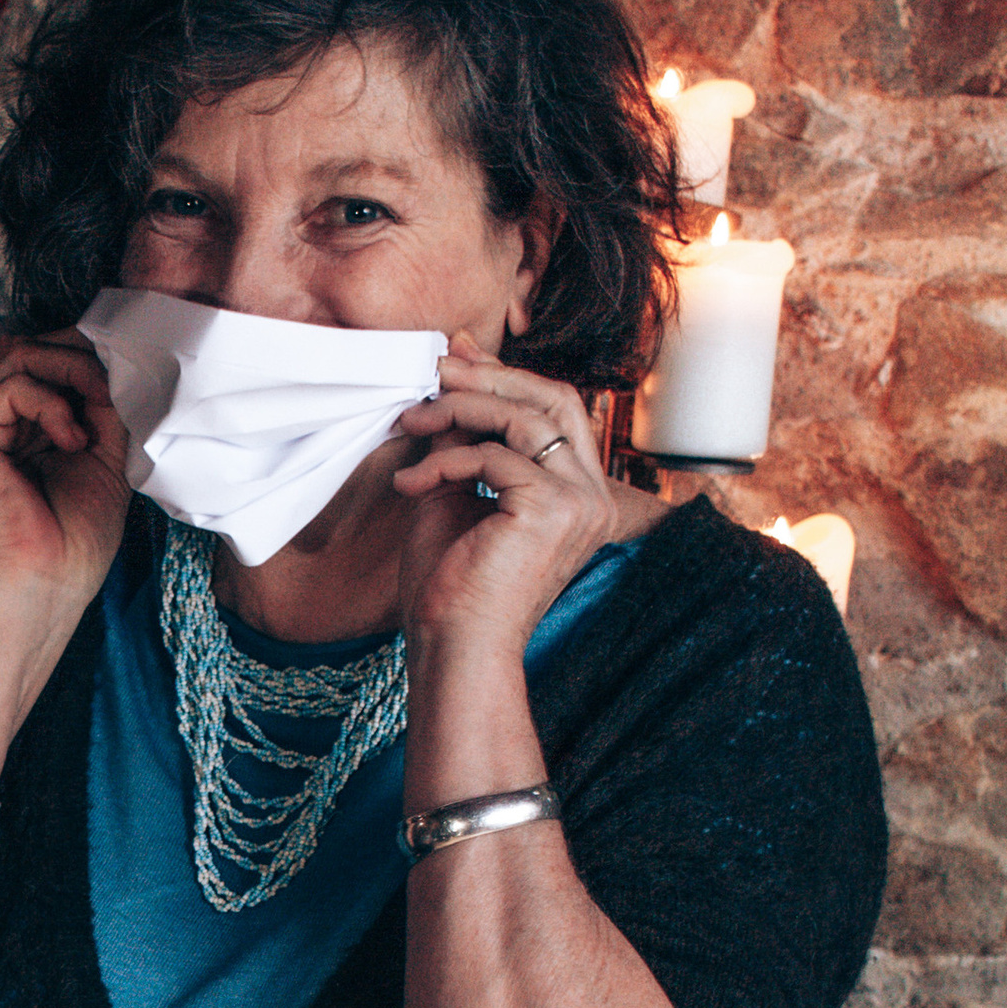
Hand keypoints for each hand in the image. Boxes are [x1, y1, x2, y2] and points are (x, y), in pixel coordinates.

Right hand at [0, 333, 132, 666]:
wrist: (45, 587)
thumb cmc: (73, 545)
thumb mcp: (109, 457)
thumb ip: (107, 406)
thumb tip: (118, 358)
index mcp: (27, 432)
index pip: (53, 366)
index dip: (92, 359)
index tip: (133, 371)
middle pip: (37, 352)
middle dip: (86, 359)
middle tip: (121, 382)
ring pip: (24, 356)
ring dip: (75, 373)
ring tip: (101, 409)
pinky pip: (13, 384)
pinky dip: (53, 403)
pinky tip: (72, 440)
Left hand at [389, 349, 633, 656]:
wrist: (452, 650)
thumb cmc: (451, 589)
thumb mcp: (455, 496)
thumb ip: (464, 443)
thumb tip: (454, 381)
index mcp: (581, 495)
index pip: (554, 412)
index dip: (506, 377)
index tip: (456, 357)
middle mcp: (595, 497)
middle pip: (553, 399)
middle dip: (489, 376)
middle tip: (435, 368)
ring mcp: (583, 502)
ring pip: (525, 417)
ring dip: (460, 408)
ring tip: (412, 422)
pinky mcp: (554, 509)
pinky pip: (493, 455)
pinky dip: (446, 462)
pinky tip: (412, 485)